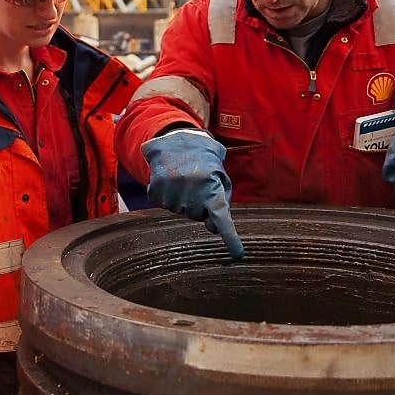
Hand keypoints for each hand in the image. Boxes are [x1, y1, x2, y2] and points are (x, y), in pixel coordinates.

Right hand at [141, 129, 243, 258]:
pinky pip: (163, 204)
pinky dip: (167, 195)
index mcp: (212, 189)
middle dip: (199, 203)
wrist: (176, 140)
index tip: (238, 254)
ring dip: (183, 198)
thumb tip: (213, 227)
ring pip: (180, 211)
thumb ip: (221, 200)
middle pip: (197, 216)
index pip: (223, 219)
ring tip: (184, 178)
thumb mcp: (220, 176)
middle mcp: (192, 193)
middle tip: (197, 182)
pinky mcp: (156, 192)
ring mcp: (172, 193)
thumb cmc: (203, 161)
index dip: (231, 238)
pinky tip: (171, 179)